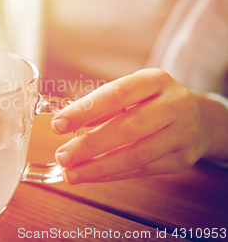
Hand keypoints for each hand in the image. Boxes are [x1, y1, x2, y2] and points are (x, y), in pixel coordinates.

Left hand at [51, 68, 227, 183]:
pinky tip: (89, 176)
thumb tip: (64, 123)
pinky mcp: (181, 159)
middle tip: (62, 155)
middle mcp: (173, 105)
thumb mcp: (132, 93)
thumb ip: (102, 106)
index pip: (117, 93)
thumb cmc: (151, 103)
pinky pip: (141, 171)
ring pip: (136, 155)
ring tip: (71, 172)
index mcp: (155, 80)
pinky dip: (111, 174)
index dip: (86, 110)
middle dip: (90, 144)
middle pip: (128, 127)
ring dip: (98, 167)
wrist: (199, 119)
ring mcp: (181, 134)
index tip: (58, 124)